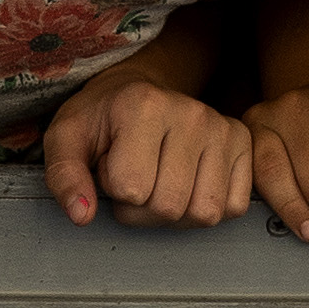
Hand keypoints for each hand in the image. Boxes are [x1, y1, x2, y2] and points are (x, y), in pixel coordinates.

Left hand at [29, 67, 255, 227]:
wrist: (137, 92)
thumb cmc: (100, 120)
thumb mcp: (66, 139)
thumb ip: (64, 176)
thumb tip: (82, 214)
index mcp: (142, 105)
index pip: (131, 189)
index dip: (114, 192)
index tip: (111, 169)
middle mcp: (191, 112)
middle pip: (169, 206)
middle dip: (142, 210)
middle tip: (134, 182)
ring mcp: (222, 127)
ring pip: (204, 213)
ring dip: (176, 215)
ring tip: (159, 185)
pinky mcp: (244, 143)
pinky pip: (234, 207)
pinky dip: (207, 208)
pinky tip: (188, 186)